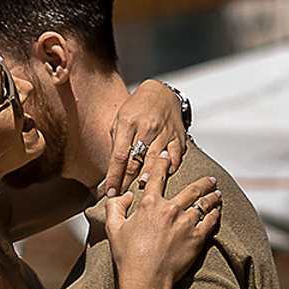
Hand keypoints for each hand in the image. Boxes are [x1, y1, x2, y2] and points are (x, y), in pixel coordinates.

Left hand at [103, 79, 187, 197]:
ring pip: (156, 158)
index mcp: (128, 123)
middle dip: (128, 180)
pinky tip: (167, 174)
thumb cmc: (136, 108)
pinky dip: (171, 164)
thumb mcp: (119, 119)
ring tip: (143, 188)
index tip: (111, 191)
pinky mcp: (178, 135)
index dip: (114, 176)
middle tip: (122, 195)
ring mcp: (164, 131)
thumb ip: (117, 143)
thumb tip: (113, 170)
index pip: (119, 156)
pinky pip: (175, 153)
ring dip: (149, 175)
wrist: (160, 93)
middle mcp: (146, 127)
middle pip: (136, 160)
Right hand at [105, 151, 220, 288]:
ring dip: (212, 196)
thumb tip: (126, 195)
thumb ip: (116, 206)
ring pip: (204, 203)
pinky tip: (218, 211)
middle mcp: (170, 209)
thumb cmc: (128, 256)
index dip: (164, 162)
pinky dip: (215, 213)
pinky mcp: (197, 237)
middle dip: (203, 181)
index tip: (168, 154)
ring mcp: (186, 223)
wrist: (146, 280)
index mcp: (149, 204)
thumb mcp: (113, 228)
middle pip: (191, 189)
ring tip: (217, 193)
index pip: (159, 176)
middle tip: (210, 178)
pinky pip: (210, 220)